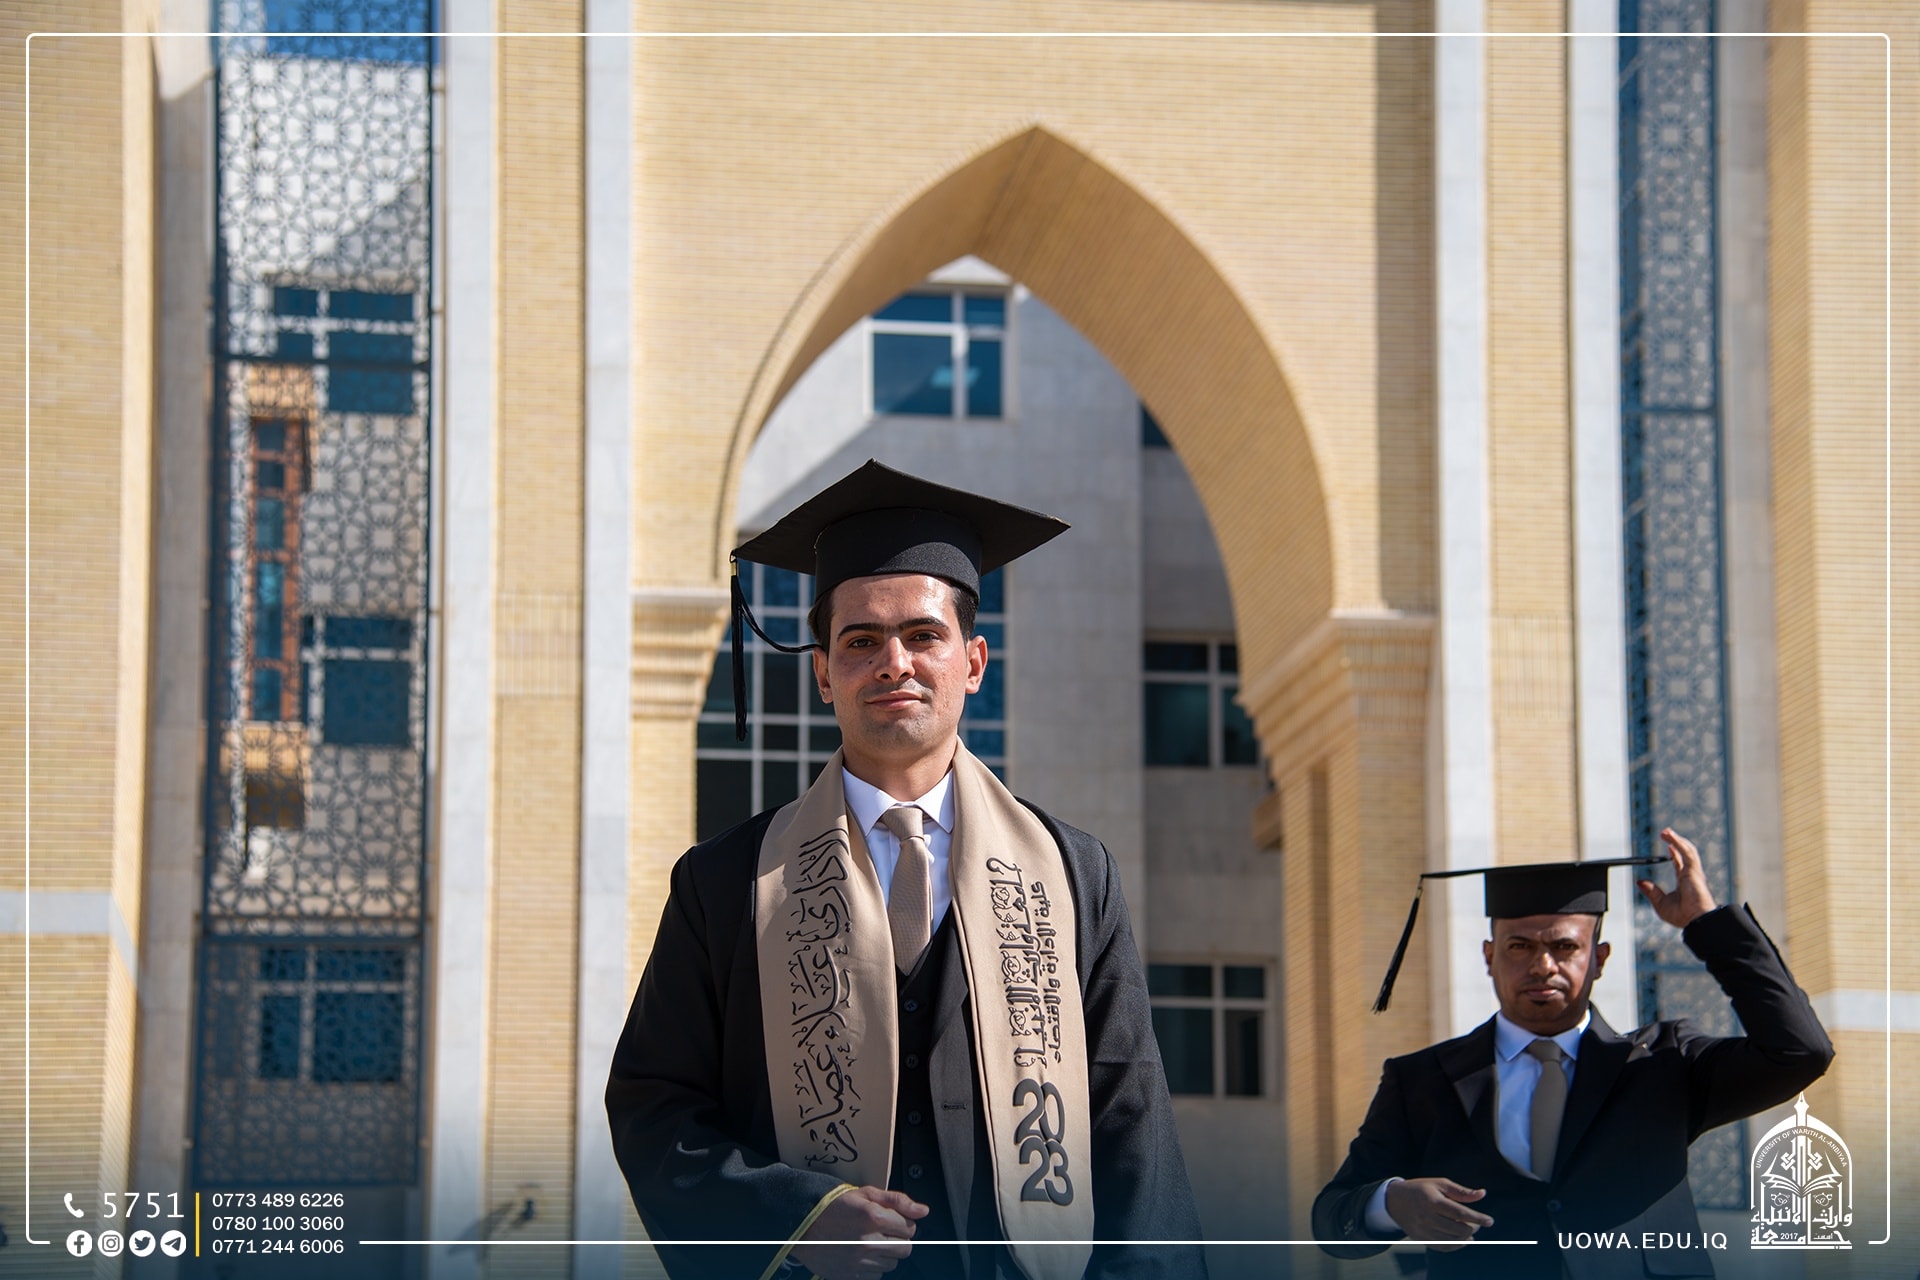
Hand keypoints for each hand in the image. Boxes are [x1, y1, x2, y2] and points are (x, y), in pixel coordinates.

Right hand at [789, 1186, 927, 1278]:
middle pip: (905, 1249)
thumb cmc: (833, 1206)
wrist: (802, 1225)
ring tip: (869, 1242)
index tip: (891, 1220)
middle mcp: (868, 1242)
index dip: (903, 1223)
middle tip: (883, 1232)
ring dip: (886, 1254)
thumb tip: (923, 1210)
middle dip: (898, 1239)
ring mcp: (859, 1261)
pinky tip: (861, 1255)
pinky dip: (873, 1267)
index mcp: (874, 1217)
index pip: (910, 1227)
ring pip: (892, 1264)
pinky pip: (876, 1276)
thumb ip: (897, 1200)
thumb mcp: (865, 1193)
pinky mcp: (850, 1275)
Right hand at [1384, 1177, 1492, 1250]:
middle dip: (1472, 1228)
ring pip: (1452, 1241)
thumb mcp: (1439, 1184)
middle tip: (1477, 1224)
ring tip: (1471, 1233)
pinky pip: (1443, 1247)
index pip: (1460, 1213)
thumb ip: (1461, 1191)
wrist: (1394, 1200)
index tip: (1490, 1221)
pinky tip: (1462, 1240)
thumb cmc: (1420, 1189)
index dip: (1477, 1218)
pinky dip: (1455, 1246)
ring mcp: (1423, 1230)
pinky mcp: (1421, 1238)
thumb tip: (1482, 1194)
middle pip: (1458, 1230)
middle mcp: (1427, 1217)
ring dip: (1465, 1238)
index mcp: (1432, 1201)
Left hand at [1636, 828, 1717, 929]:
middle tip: (1665, 833)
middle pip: (1684, 853)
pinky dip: (1678, 842)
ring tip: (1666, 831)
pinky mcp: (1694, 871)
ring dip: (1676, 839)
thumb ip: (1651, 891)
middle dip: (1675, 842)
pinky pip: (1686, 852)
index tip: (1668, 846)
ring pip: (1686, 850)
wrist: (1696, 920)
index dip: (1674, 854)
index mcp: (1685, 883)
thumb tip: (1639, 882)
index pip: (1680, 864)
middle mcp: (1691, 876)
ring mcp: (1694, 872)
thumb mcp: (1660, 903)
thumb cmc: (1683, 916)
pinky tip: (1669, 837)